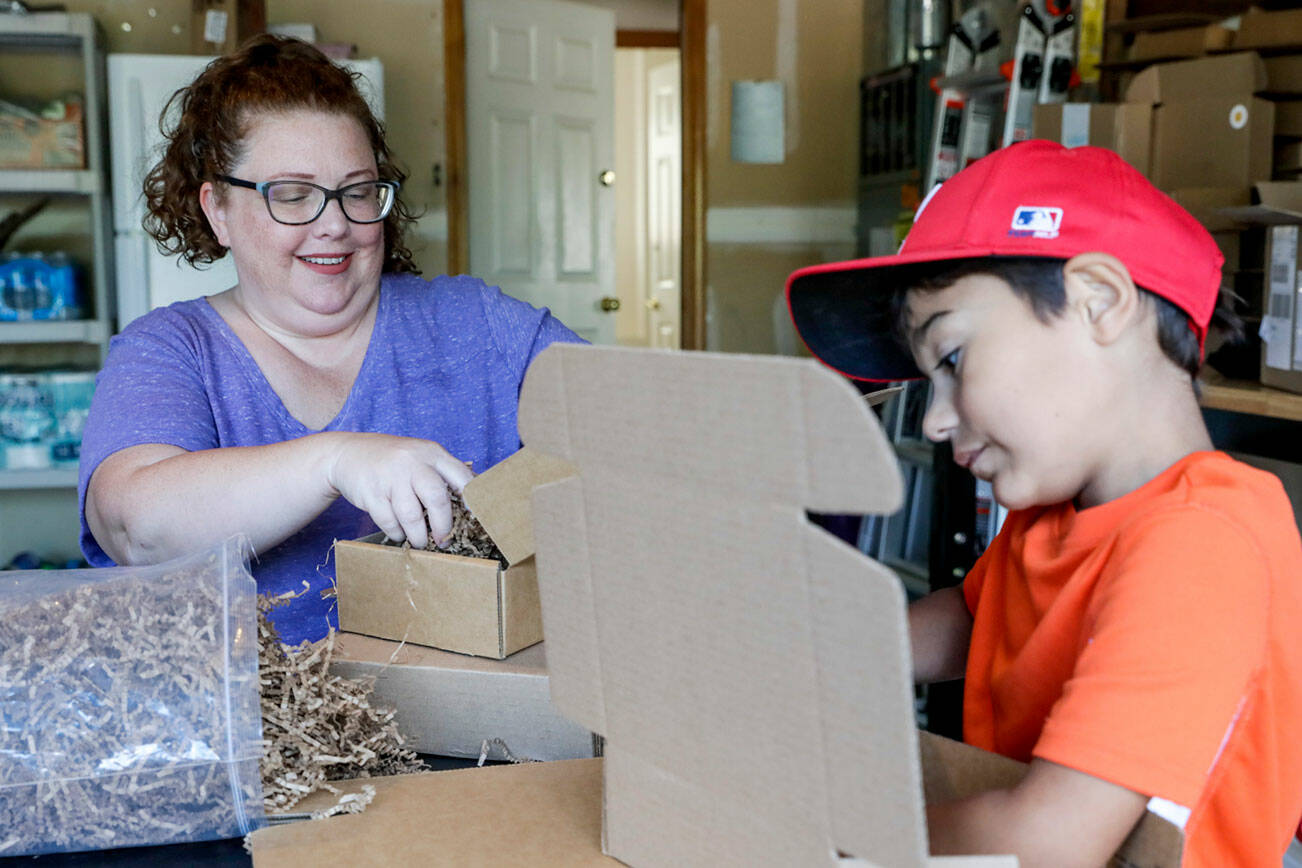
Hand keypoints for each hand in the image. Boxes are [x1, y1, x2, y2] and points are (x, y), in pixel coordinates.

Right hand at [322, 433, 475, 548]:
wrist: (347, 454)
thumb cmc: (393, 461)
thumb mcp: (420, 456)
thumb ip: (442, 474)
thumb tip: (472, 501)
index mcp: (431, 453)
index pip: (460, 475)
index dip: (472, 498)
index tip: (475, 518)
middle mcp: (412, 462)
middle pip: (437, 498)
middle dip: (443, 525)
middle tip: (444, 540)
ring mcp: (390, 477)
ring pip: (411, 516)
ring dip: (419, 535)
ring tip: (421, 542)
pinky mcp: (371, 493)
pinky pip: (389, 522)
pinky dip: (397, 533)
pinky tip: (400, 533)